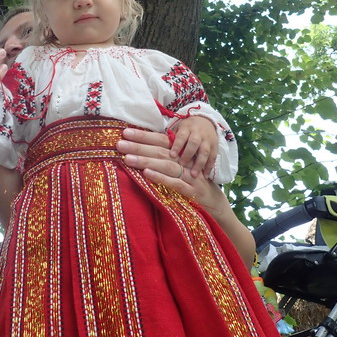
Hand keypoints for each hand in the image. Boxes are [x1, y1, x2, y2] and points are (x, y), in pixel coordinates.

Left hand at [116, 128, 254, 268]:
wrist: (217, 205)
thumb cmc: (192, 185)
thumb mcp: (178, 170)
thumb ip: (163, 160)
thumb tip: (137, 152)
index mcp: (181, 154)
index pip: (160, 140)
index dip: (143, 135)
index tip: (124, 131)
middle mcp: (186, 162)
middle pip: (160, 150)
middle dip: (139, 146)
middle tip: (119, 144)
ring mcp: (190, 176)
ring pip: (167, 164)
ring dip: (146, 160)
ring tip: (127, 158)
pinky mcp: (193, 192)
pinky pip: (176, 183)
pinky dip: (162, 178)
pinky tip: (147, 174)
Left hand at [169, 115, 217, 177]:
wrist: (206, 121)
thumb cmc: (187, 128)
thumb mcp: (178, 129)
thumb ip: (171, 138)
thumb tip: (158, 148)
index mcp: (186, 128)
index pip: (182, 136)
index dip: (177, 145)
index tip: (172, 155)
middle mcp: (198, 133)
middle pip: (194, 143)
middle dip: (188, 154)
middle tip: (182, 164)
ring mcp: (207, 140)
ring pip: (204, 151)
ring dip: (199, 163)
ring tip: (193, 174)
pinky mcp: (215, 147)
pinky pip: (213, 157)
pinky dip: (209, 166)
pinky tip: (205, 176)